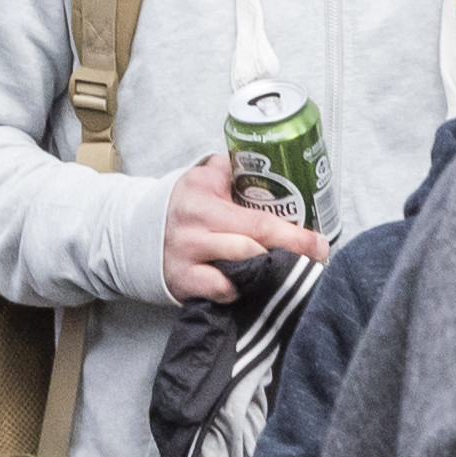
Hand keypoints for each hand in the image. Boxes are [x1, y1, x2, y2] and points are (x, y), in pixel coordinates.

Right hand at [150, 154, 328, 303]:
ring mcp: (189, 258)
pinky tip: (254, 288)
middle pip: (254, 246)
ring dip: (268, 274)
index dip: (294, 234)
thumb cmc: (181, 206)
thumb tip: (272, 164)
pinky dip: (240, 291)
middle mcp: (196, 229)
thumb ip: (233, 169)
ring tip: (292, 274)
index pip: (258, 218)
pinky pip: (222, 292)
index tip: (320, 242)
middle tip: (316, 260)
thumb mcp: (201, 179)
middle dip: (291, 255)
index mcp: (205, 199)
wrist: (135, 233)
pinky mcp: (184, 283)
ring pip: (240, 270)